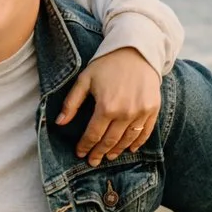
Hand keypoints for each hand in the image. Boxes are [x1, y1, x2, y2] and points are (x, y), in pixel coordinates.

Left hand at [55, 45, 161, 162]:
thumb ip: (72, 103)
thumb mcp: (84, 80)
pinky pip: (145, 132)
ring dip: (117, 150)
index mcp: (106, 107)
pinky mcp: (153, 109)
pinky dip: (137, 143)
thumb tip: (59, 123)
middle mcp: (125, 113)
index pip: (93, 135)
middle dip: (99, 153)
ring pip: (127, 140)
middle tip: (93, 161)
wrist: (136, 50)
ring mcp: (141, 112)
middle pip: (110, 141)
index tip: (80, 153)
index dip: (85, 146)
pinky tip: (130, 149)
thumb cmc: (107, 64)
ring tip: (109, 156)